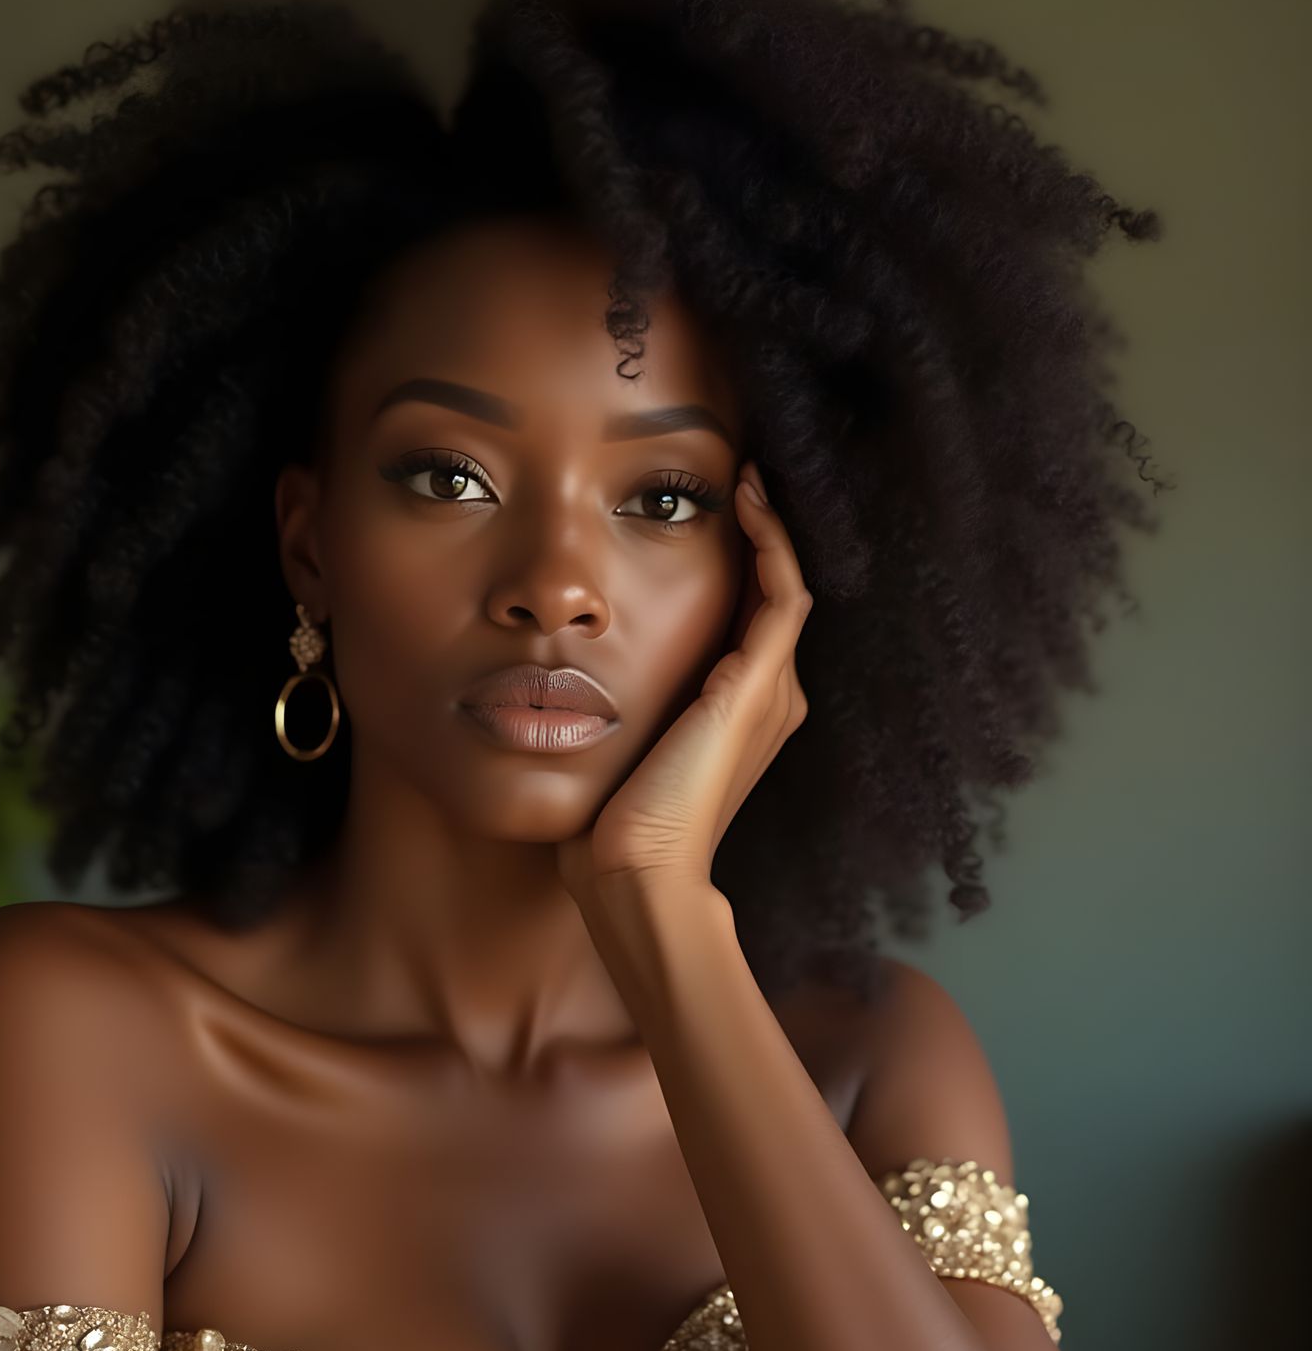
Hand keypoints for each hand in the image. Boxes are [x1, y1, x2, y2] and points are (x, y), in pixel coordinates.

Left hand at [556, 460, 812, 897]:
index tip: (712, 513)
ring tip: (746, 478)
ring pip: (783, 586)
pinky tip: (747, 498)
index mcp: (740, 714)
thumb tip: (567, 683)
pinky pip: (781, 592)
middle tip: (736, 479)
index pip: (750, 620)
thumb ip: (619, 709)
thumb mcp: (619, 750)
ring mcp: (769, 691)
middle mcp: (768, 699)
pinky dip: (771, 542)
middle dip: (757, 538)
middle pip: (772, 597)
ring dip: (768, 528)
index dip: (739, 566)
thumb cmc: (615, 827)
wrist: (637, 872)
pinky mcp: (757, 684)